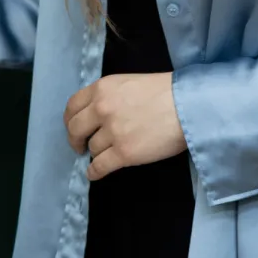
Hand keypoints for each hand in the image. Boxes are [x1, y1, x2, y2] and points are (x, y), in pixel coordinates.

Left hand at [64, 72, 186, 181]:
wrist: (188, 105)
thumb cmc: (165, 91)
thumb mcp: (129, 82)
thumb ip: (109, 95)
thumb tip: (97, 112)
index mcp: (102, 89)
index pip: (73, 106)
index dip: (70, 120)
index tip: (73, 127)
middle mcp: (101, 109)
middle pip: (76, 129)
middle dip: (75, 139)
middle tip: (80, 146)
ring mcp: (112, 132)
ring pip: (91, 148)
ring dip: (95, 153)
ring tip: (102, 155)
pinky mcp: (124, 154)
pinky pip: (99, 167)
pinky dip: (94, 172)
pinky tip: (94, 174)